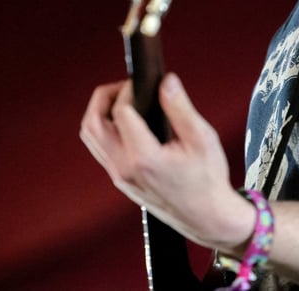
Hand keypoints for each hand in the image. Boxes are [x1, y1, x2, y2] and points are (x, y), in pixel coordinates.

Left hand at [79, 72, 253, 251]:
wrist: (206, 217)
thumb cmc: (207, 180)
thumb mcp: (201, 138)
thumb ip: (180, 107)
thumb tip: (166, 80)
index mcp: (144, 157)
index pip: (121, 112)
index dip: (130, 90)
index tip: (145, 82)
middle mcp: (124, 168)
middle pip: (92, 123)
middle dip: (104, 96)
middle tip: (126, 86)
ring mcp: (119, 176)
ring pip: (91, 137)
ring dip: (100, 112)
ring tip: (125, 100)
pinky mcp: (121, 179)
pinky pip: (100, 148)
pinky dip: (105, 128)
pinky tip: (128, 121)